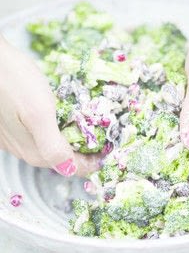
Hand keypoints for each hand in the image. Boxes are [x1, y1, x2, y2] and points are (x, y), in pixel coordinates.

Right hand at [0, 37, 101, 176]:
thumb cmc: (14, 82)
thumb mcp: (37, 113)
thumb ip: (53, 146)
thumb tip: (69, 170)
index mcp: (37, 152)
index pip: (73, 168)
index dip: (94, 162)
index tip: (110, 149)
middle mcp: (27, 151)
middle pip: (64, 159)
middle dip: (85, 152)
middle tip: (104, 138)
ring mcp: (18, 140)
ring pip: (54, 147)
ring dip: (73, 141)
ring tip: (89, 127)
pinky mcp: (15, 128)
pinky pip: (43, 136)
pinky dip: (59, 131)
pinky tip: (65, 118)